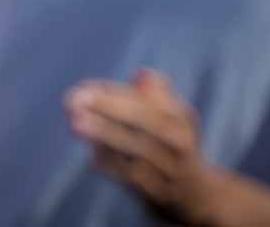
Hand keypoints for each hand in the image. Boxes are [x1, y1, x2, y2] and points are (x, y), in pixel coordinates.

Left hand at [68, 69, 224, 223]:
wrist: (194, 195)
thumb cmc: (170, 143)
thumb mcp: (172, 116)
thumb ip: (153, 94)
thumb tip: (142, 74)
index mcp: (182, 119)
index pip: (150, 101)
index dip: (116, 94)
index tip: (84, 87)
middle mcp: (180, 144)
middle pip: (149, 122)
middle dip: (111, 108)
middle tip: (75, 99)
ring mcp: (171, 171)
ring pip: (139, 151)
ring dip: (106, 136)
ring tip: (75, 122)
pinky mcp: (158, 195)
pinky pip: (134, 178)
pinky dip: (112, 164)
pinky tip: (92, 155)